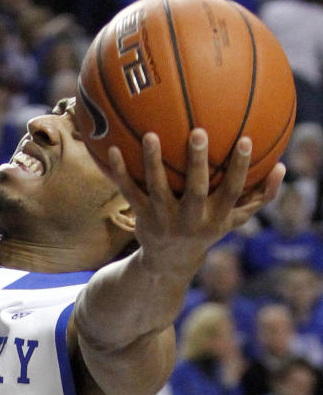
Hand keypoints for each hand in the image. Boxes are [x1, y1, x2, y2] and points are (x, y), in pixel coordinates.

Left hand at [107, 130, 285, 275]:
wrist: (170, 262)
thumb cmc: (207, 229)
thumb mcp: (234, 219)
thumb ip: (259, 196)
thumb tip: (281, 167)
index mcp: (217, 217)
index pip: (233, 191)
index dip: (240, 168)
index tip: (245, 140)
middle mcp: (191, 220)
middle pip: (197, 190)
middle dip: (198, 163)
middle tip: (198, 132)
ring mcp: (164, 219)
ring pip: (158, 188)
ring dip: (154, 162)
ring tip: (151, 135)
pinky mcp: (142, 217)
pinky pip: (130, 191)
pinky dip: (121, 172)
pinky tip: (113, 150)